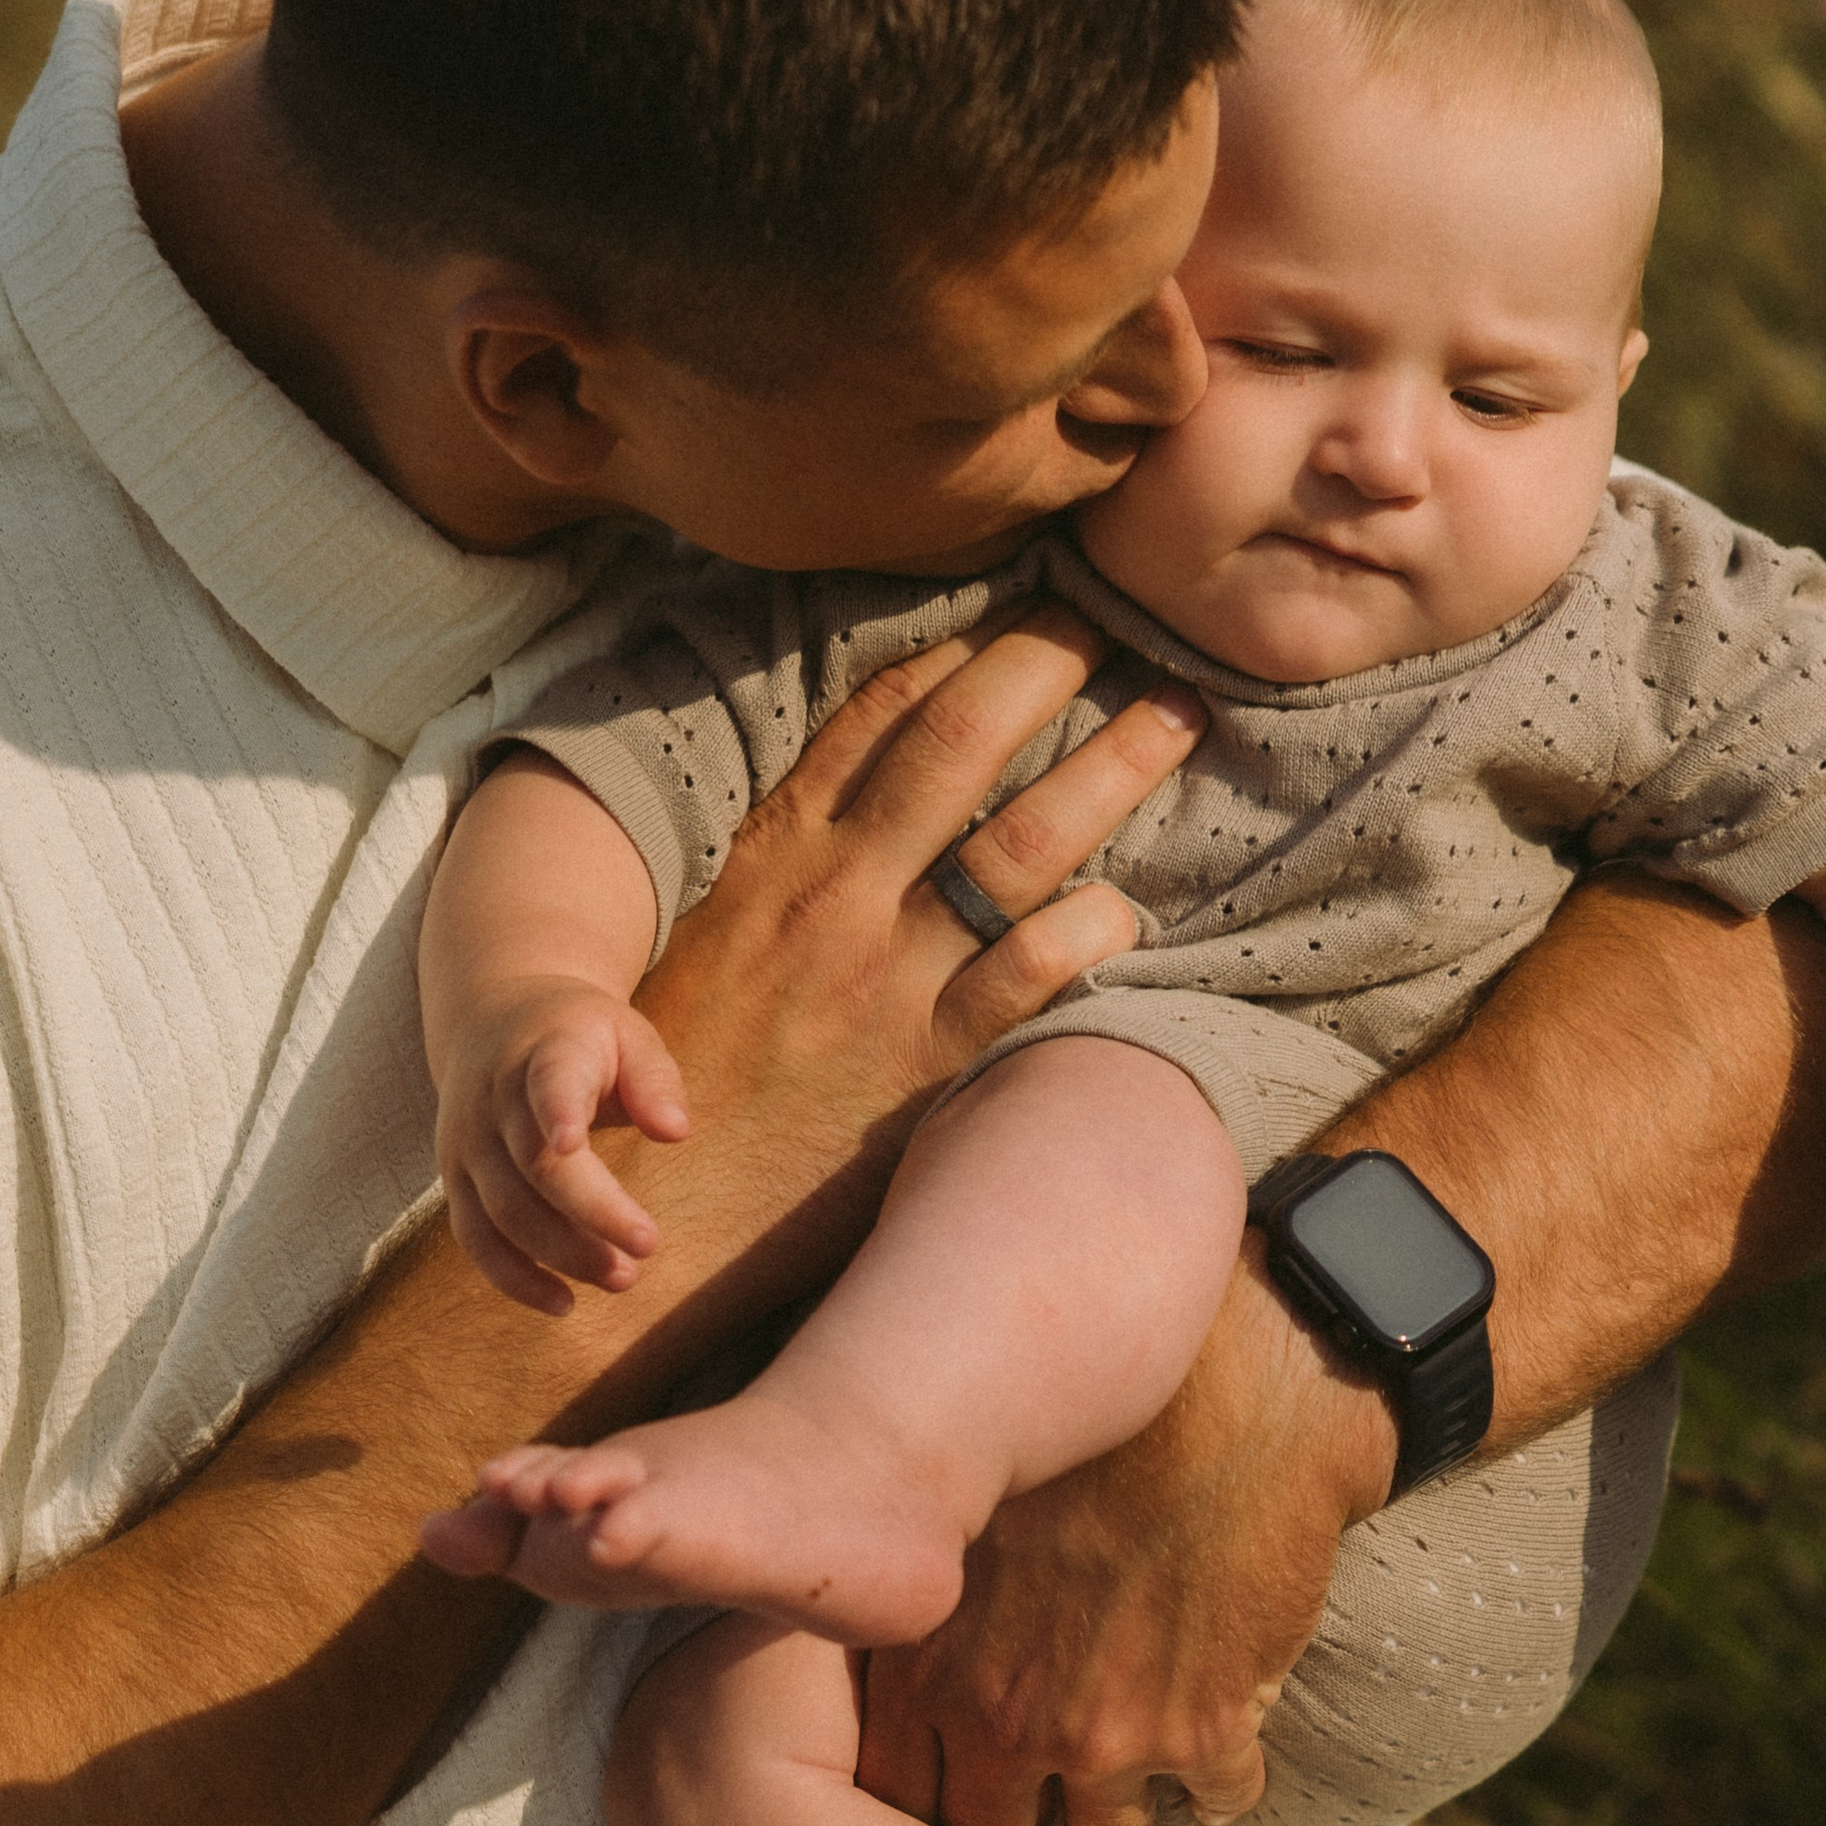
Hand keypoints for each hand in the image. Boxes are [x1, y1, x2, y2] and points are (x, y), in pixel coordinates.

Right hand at [421, 614, 1208, 1507]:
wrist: (649, 1214)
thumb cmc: (682, 1088)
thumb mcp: (714, 947)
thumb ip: (788, 874)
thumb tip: (866, 817)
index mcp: (773, 855)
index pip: (878, 716)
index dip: (963, 650)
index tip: (1027, 611)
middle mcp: (832, 898)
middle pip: (959, 741)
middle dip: (1046, 664)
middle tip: (1119, 620)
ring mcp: (882, 979)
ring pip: (1021, 841)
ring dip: (1110, 766)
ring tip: (1177, 718)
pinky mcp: (922, 1067)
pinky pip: (1029, 975)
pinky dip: (1090, 928)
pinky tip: (1128, 906)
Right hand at [437, 977, 688, 1312]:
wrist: (490, 1021)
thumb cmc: (578, 1036)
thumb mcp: (626, 1034)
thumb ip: (654, 1078)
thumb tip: (675, 1131)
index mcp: (543, 1054)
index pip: (546, 1082)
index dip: (555, 1110)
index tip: (572, 1142)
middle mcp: (494, 1101)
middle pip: (534, 1166)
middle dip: (590, 1213)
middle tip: (647, 1248)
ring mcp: (468, 1145)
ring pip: (504, 1211)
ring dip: (560, 1254)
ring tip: (622, 1278)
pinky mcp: (456, 1183)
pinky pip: (476, 1239)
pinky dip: (514, 1278)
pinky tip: (563, 1304)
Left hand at [858, 1251, 1396, 1825]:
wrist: (1229, 1381)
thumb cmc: (1092, 1413)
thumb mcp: (965, 1494)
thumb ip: (932, 1587)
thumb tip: (903, 1615)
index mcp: (926, 1654)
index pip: (887, 1788)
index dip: (913, 1812)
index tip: (939, 1810)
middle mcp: (1000, 1714)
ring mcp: (1105, 1734)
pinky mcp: (1207, 1727)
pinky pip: (1218, 1802)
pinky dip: (1223, 1793)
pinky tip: (1222, 1774)